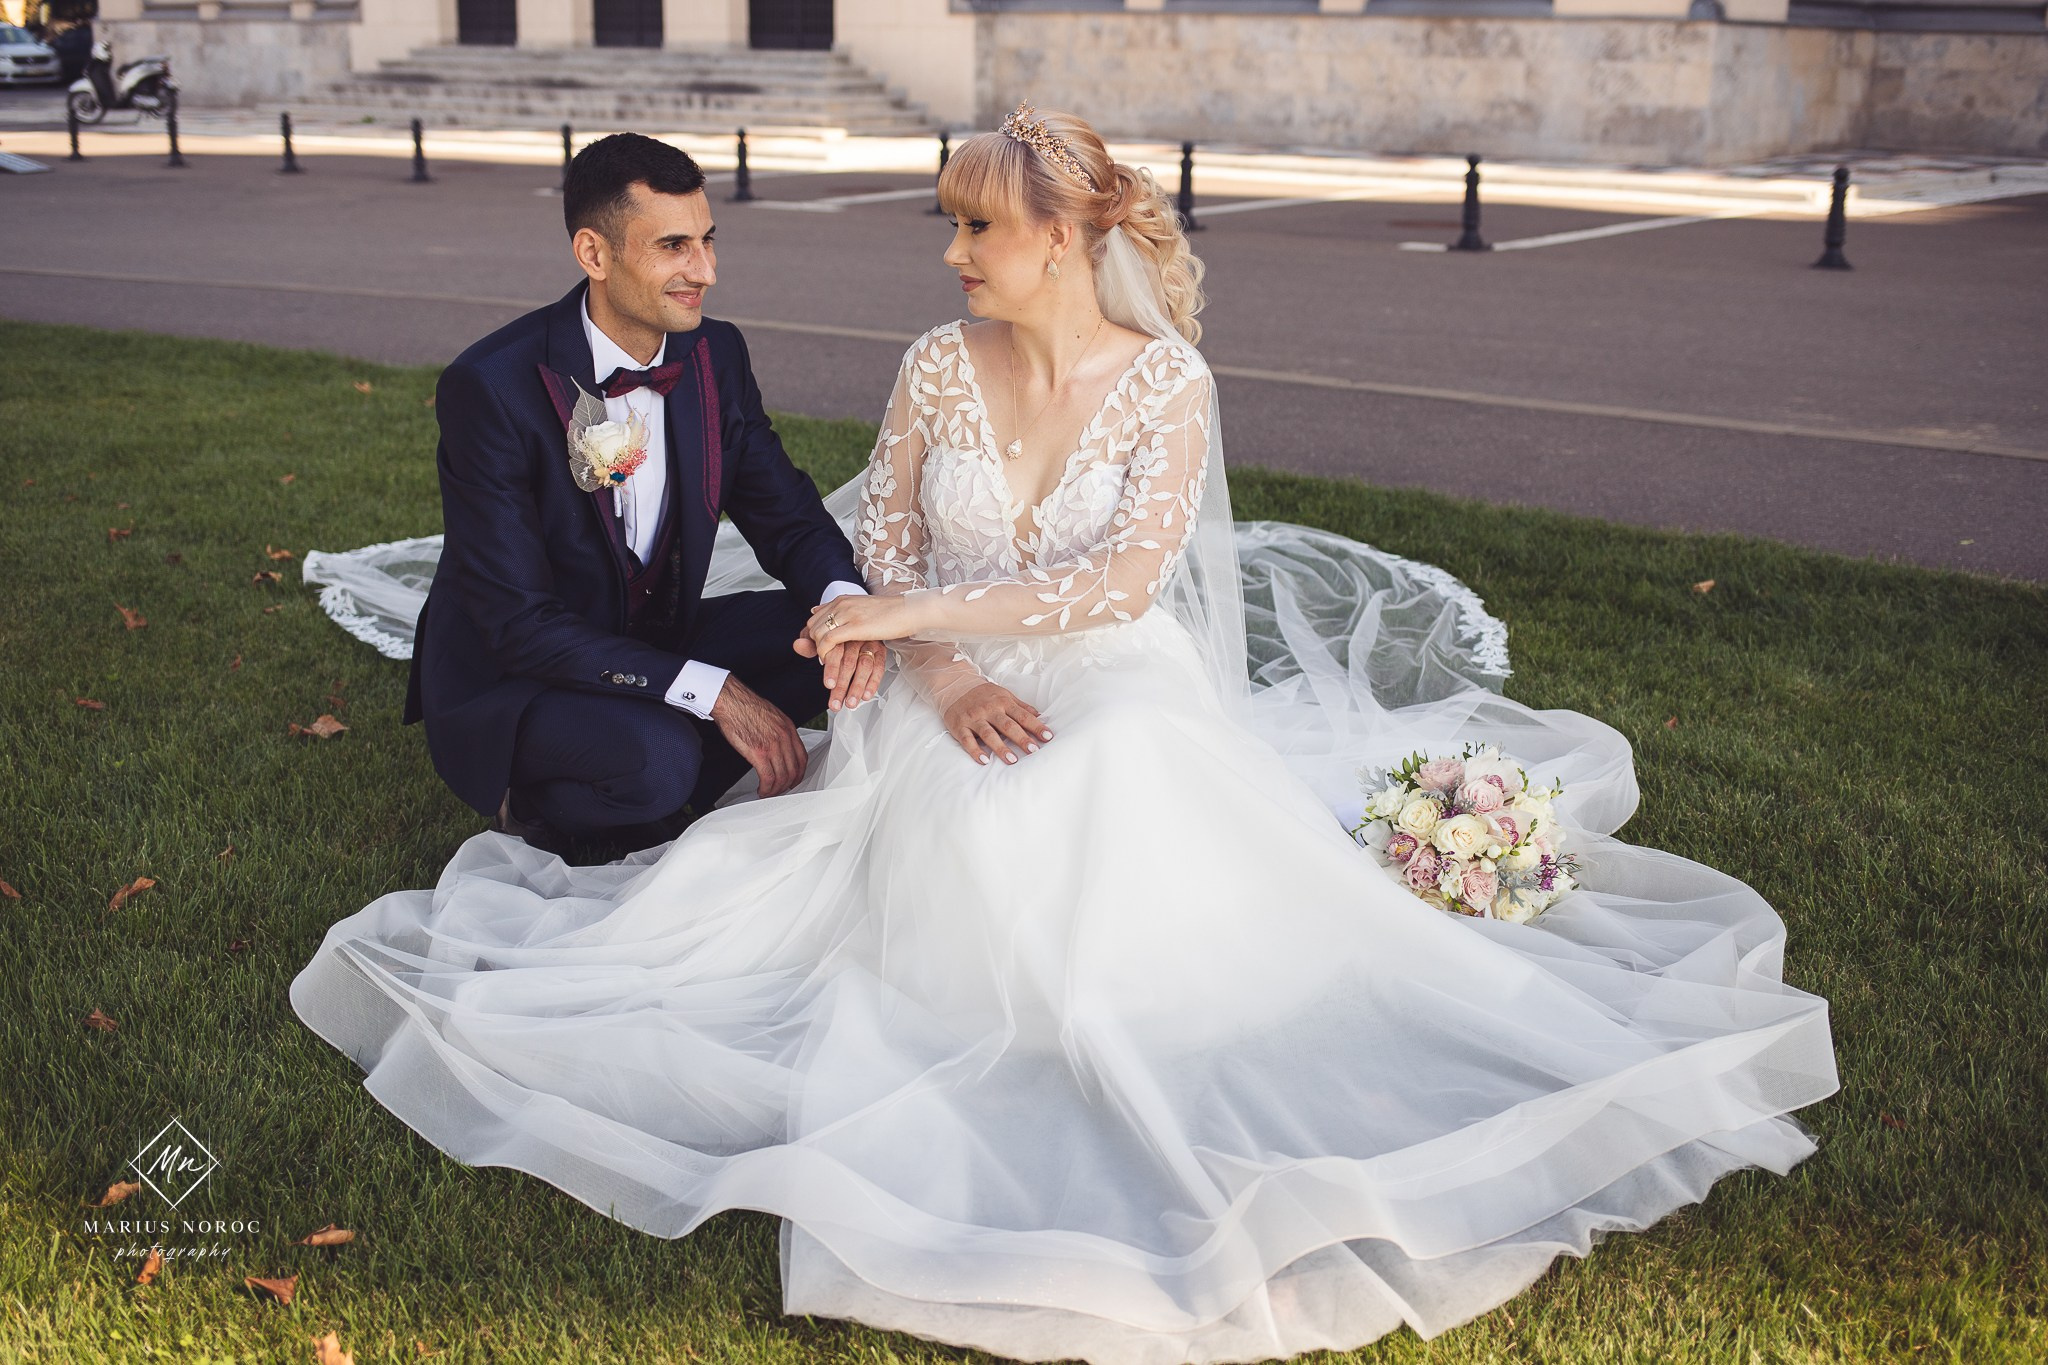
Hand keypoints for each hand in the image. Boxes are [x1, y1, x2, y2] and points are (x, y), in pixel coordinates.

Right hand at [708, 676, 807, 797]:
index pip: (802, 757)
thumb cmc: (746, 706)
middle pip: (794, 770)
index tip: (793, 780)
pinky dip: (767, 789)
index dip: (799, 773)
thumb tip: (779, 747)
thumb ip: (779, 731)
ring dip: (776, 790)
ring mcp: (773, 746)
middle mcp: (784, 738)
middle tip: (780, 790)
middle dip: (788, 785)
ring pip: (782, 777)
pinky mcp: (759, 753)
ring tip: (769, 793)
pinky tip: (762, 790)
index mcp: (788, 728)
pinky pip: (768, 778)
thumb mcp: (772, 716)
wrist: (731, 701)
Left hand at [791, 634, 887, 710]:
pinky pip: (879, 667)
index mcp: (839, 633)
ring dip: (858, 687)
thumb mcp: (821, 637)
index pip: (835, 652)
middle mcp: (855, 638)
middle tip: (836, 703)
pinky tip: (866, 695)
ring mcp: (869, 644)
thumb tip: (798, 645)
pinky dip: (873, 682)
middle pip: (849, 663)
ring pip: (865, 666)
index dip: (831, 669)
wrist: (855, 621)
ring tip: (850, 703)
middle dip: (843, 686)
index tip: (829, 685)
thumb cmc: (836, 635)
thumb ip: (809, 645)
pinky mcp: (880, 651)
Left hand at [800, 594, 925, 654]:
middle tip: (822, 657)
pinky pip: (828, 640)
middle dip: (813, 644)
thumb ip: (840, 610)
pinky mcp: (855, 627)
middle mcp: (841, 604)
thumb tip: (816, 610)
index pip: (815, 617)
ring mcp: (847, 614)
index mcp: (842, 600)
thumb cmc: (890, 613)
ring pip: (818, 633)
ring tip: (827, 662)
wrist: (909, 611)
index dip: (813, 635)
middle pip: (812, 626)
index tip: (820, 649)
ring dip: (818, 651)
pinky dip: (825, 653)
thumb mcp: (860, 608)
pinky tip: (830, 661)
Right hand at [942, 682, 1052, 765]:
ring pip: (988, 734)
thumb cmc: (983, 693)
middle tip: (1034, 750)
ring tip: (1012, 760)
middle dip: (1021, 738)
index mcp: (1002, 702)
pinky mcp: (959, 726)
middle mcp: (989, 710)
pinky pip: (967, 740)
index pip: (1023, 716)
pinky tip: (984, 761)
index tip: (1048, 737)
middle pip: (1007, 726)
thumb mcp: (1003, 695)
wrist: (954, 684)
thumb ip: (1021, 706)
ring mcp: (973, 718)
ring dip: (1000, 747)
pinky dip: (975, 751)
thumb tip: (1039, 716)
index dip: (1036, 726)